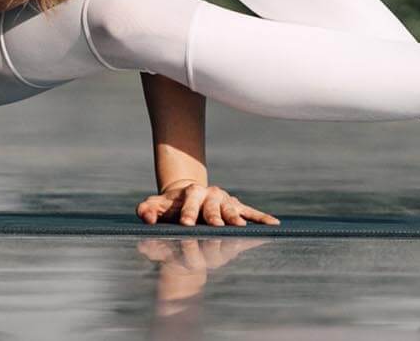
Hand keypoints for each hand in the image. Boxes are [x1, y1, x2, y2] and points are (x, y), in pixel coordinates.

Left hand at [136, 179, 280, 226]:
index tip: (186, 224)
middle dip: (214, 216)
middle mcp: (211, 194)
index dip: (188, 212)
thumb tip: (145, 217)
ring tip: (240, 227)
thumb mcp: (156, 205)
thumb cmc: (171, 205)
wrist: (189, 195)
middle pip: (213, 205)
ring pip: (232, 209)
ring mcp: (226, 200)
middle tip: (216, 226)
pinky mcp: (237, 207)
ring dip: (236, 218)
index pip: (190, 201)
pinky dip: (262, 218)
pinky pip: (251, 212)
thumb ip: (147, 210)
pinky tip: (274, 225)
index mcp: (192, 193)